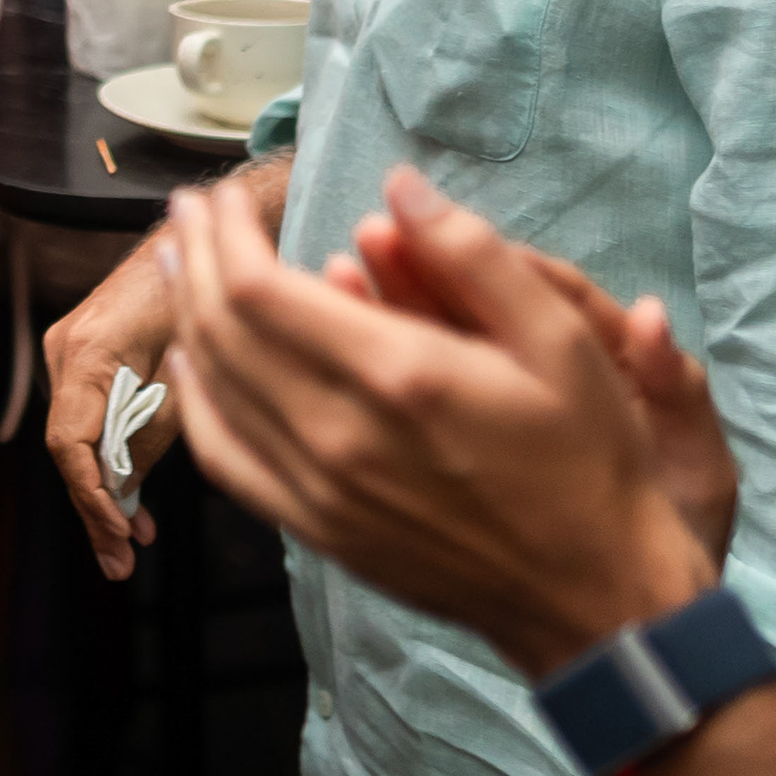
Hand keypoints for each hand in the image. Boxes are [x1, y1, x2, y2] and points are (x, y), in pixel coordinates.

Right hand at [43, 220, 192, 578]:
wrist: (208, 231)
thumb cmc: (211, 299)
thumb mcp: (192, 375)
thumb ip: (152, 433)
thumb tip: (126, 491)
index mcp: (88, 351)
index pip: (71, 444)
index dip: (92, 500)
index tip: (120, 539)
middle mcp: (64, 349)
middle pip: (68, 447)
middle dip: (94, 508)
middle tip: (120, 562)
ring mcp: (68, 349)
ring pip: (76, 435)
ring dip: (101, 488)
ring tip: (130, 541)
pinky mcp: (85, 353)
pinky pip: (87, 416)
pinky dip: (107, 458)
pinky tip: (131, 497)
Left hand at [162, 167, 715, 676]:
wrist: (594, 593)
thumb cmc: (587, 457)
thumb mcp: (561, 339)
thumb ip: (473, 254)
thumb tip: (399, 183)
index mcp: (397, 375)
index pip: (257, 289)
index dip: (223, 232)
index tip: (221, 196)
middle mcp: (341, 434)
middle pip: (219, 329)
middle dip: (192, 258)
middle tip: (188, 213)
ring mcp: (320, 489)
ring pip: (213, 388)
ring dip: (184, 316)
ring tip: (181, 265)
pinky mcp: (317, 529)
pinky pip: (225, 459)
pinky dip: (195, 402)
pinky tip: (191, 363)